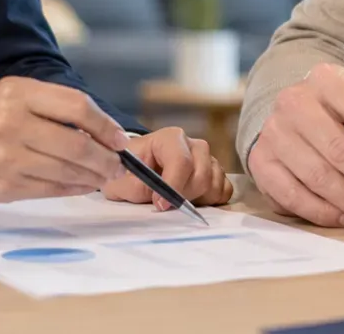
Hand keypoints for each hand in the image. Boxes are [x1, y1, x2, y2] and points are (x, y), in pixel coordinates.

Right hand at [0, 77, 129, 203]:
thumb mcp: (11, 95)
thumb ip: (51, 106)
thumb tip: (99, 129)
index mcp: (18, 94)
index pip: (76, 106)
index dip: (105, 125)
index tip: (120, 138)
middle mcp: (12, 123)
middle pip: (76, 144)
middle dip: (105, 158)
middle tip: (117, 164)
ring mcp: (7, 157)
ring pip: (66, 170)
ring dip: (93, 176)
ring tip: (104, 176)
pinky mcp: (5, 185)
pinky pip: (51, 189)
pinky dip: (73, 188)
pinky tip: (82, 185)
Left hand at [101, 127, 234, 208]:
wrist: (134, 172)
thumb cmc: (127, 173)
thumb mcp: (119, 181)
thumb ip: (136, 187)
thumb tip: (162, 198)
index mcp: (169, 139)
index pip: (181, 160)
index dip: (173, 185)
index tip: (160, 204)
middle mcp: (193, 145)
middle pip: (202, 174)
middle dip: (184, 195)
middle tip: (166, 203)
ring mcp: (208, 158)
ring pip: (214, 183)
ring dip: (197, 198)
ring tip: (177, 199)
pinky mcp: (216, 173)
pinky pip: (224, 190)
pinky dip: (211, 200)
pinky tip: (192, 199)